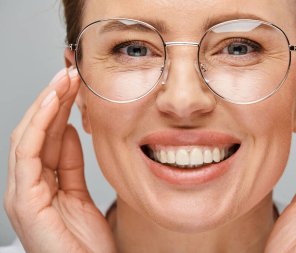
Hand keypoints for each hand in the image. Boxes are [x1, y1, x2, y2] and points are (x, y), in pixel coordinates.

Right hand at [4, 68, 115, 252]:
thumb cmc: (86, 242)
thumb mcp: (80, 193)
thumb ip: (70, 163)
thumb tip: (67, 130)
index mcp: (41, 182)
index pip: (47, 135)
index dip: (60, 107)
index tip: (76, 84)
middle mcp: (28, 184)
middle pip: (36, 131)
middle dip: (53, 99)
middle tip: (70, 73)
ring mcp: (22, 192)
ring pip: (29, 136)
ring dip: (46, 104)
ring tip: (63, 79)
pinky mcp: (24, 201)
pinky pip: (28, 154)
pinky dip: (38, 125)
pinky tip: (52, 102)